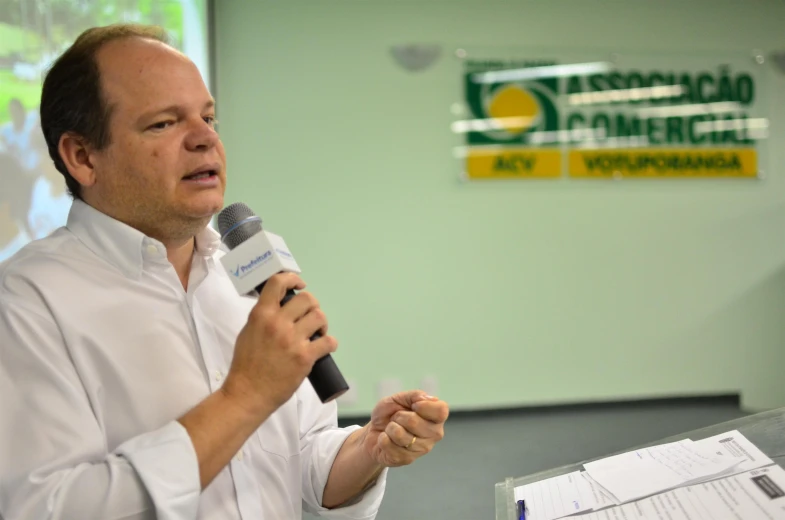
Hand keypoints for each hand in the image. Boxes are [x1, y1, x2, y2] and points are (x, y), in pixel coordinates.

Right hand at [222, 273, 337, 415]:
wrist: (248, 393)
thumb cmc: (246, 365)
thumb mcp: (247, 332)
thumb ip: (263, 317)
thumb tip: (280, 307)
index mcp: (261, 315)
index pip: (278, 283)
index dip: (293, 279)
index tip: (300, 285)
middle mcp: (277, 323)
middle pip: (307, 299)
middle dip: (312, 306)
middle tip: (309, 318)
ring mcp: (292, 340)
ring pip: (319, 317)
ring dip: (321, 324)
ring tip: (317, 333)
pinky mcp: (305, 357)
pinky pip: (328, 341)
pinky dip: (330, 343)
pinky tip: (324, 347)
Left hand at [361, 390, 448, 466]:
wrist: (374, 432)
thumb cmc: (390, 413)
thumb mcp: (400, 398)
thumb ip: (414, 396)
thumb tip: (427, 399)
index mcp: (436, 417)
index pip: (441, 411)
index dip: (424, 406)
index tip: (414, 405)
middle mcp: (434, 434)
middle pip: (413, 422)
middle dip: (398, 416)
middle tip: (397, 418)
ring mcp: (422, 449)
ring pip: (399, 434)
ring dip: (390, 428)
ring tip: (392, 429)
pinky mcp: (407, 459)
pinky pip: (388, 444)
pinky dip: (382, 439)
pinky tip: (387, 440)